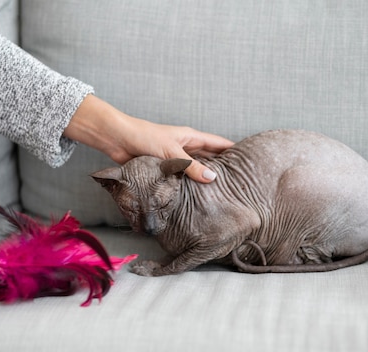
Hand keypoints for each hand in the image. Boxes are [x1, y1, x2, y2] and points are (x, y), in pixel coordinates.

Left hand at [64, 95, 233, 182]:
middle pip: (210, 158)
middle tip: (238, 183)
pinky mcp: (164, 169)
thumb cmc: (144, 138)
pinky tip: (195, 197)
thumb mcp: (172, 152)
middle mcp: (186, 148)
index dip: (234, 150)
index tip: (250, 159)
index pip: (219, 143)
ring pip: (195, 170)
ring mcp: (175, 159)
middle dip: (222, 168)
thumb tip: (213, 178)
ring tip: (220, 194)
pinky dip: (188, 186)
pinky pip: (181, 178)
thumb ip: (191, 166)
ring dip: (204, 179)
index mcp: (191, 137)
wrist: (117, 139)